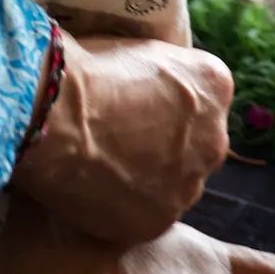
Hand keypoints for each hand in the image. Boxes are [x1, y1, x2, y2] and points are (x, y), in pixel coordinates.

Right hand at [14, 33, 232, 244]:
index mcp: (215, 86)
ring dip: (151, 179)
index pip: (203, 97)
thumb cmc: (94, 69)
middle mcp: (215, 139)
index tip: (138, 102)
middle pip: (196, 144)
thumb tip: (159, 84)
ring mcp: (189, 187)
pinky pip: (146, 215)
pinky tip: (97, 189)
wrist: (59, 116)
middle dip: (168, 143)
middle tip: (123, 137)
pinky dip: (126, 207)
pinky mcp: (159, 223)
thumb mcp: (144, 50)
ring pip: (175, 184)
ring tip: (106, 165)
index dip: (167, 101)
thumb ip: (167, 73)